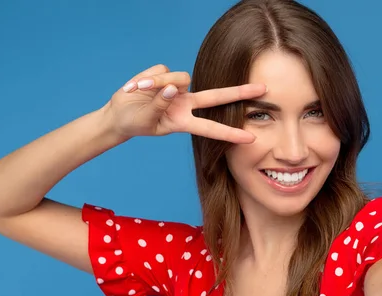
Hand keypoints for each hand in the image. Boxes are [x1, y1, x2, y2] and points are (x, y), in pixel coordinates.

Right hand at [103, 64, 265, 142]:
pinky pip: (161, 72)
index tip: (251, 138)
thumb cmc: (135, 122)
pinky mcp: (164, 75)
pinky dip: (146, 78)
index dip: (231, 133)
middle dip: (240, 92)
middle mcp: (185, 104)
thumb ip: (159, 104)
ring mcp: (176, 89)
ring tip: (138, 90)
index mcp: (183, 121)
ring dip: (158, 83)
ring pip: (180, 77)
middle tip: (263, 89)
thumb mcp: (146, 119)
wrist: (118, 115)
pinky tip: (135, 86)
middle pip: (217, 96)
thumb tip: (172, 87)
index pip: (211, 128)